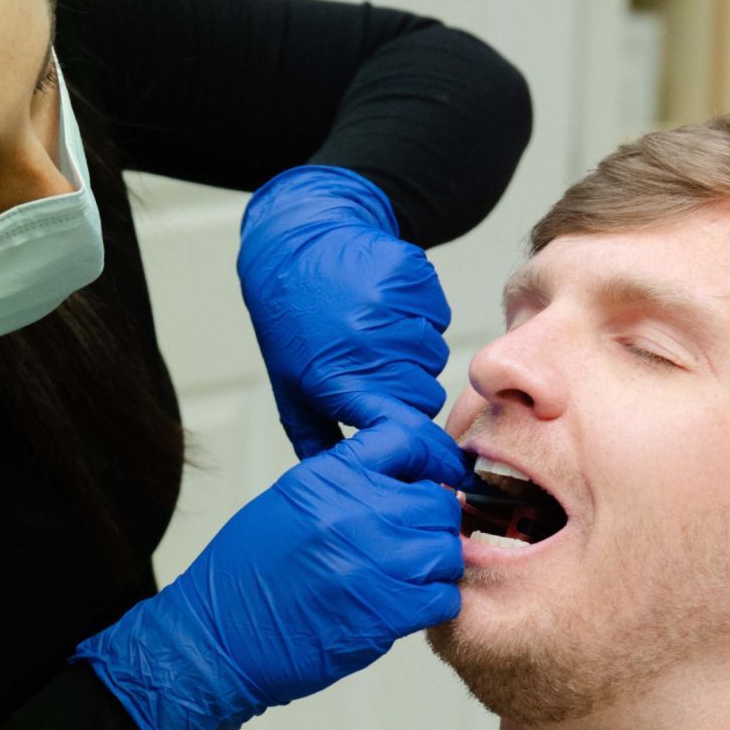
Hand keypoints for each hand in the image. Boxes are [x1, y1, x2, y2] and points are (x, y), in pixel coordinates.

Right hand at [75, 403, 468, 729]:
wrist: (220, 639)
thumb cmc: (245, 577)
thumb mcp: (288, 503)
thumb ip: (344, 486)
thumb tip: (397, 483)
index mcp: (328, 477)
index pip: (405, 438)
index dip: (429, 459)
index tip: (431, 479)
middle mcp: (357, 511)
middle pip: (435, 501)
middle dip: (430, 524)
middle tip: (410, 545)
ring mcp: (377, 561)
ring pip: (447, 549)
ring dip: (434, 566)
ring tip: (405, 580)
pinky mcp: (389, 611)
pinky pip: (444, 596)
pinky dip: (433, 603)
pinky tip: (404, 607)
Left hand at [239, 166, 452, 458]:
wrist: (294, 247)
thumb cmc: (291, 324)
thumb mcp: (291, 389)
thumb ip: (318, 441)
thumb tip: (346, 483)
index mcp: (338, 381)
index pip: (404, 426)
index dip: (410, 433)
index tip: (410, 437)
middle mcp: (367, 345)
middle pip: (425, 392)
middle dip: (407, 388)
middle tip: (376, 367)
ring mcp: (390, 306)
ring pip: (433, 354)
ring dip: (413, 350)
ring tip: (376, 332)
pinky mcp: (410, 276)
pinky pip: (437, 314)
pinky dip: (420, 314)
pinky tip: (386, 305)